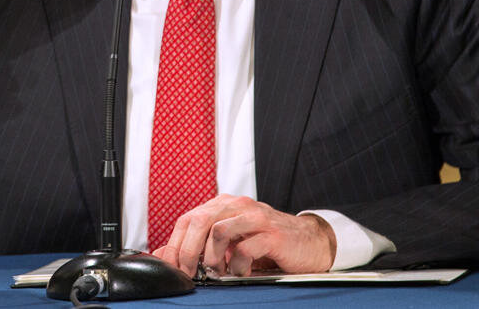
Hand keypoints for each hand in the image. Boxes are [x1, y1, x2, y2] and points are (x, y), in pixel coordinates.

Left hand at [154, 194, 335, 277]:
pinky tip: (241, 273)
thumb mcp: (232, 242)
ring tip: (218, 273)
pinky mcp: (273, 235)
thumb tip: (166, 256)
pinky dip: (237, 266)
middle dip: (188, 252)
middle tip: (189, 273)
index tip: (172, 267)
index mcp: (224, 205)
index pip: (188, 219)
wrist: (312, 242)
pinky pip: (245, 249)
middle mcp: (238, 206)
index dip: (175, 244)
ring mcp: (256, 218)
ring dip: (212, 258)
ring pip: (218, 231)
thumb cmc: (268, 243)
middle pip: (199, 221)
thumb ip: (203, 246)